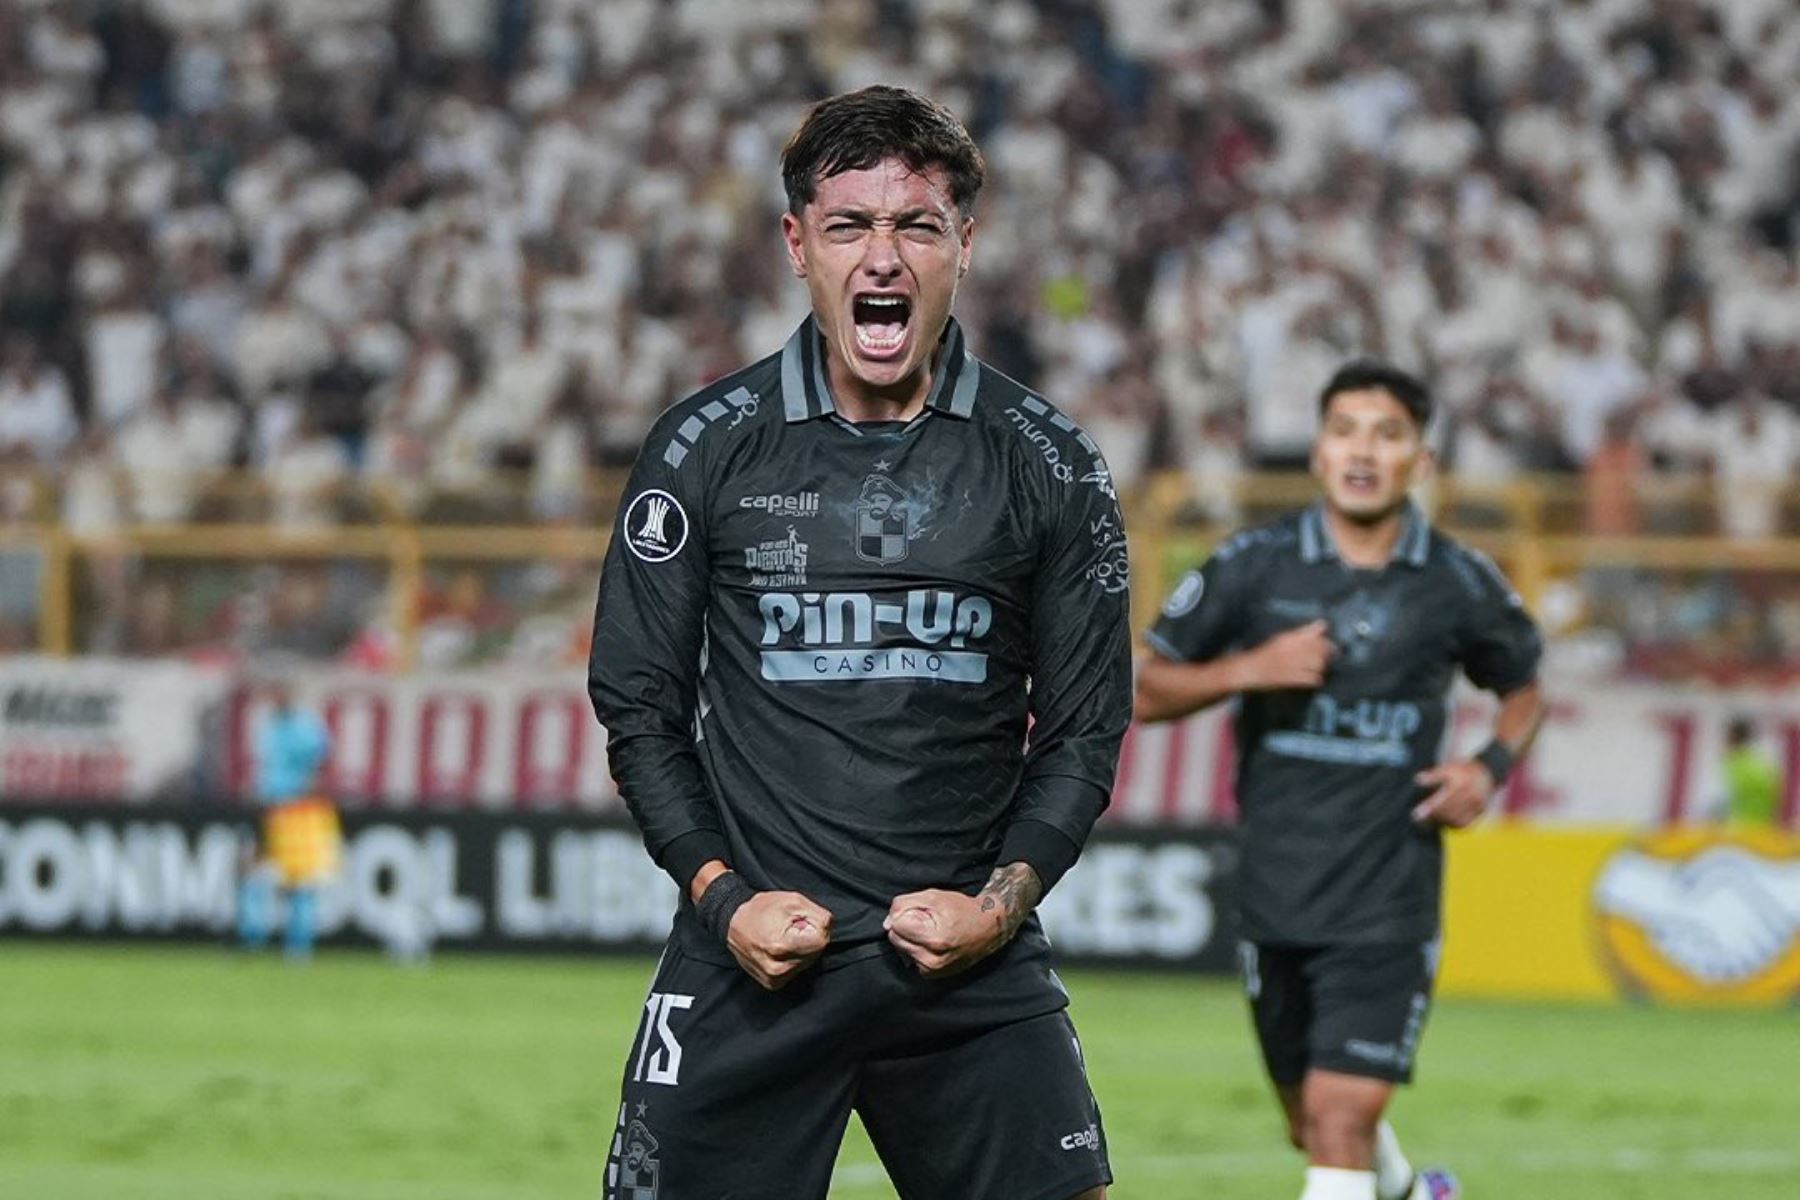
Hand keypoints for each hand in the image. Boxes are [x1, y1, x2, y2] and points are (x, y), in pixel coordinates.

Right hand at [725, 891, 831, 989]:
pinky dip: (793, 960)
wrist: (733, 922)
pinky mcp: (771, 984)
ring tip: (783, 939)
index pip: (820, 942)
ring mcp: (773, 979)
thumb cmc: (762, 909)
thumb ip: (818, 915)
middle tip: (791, 930)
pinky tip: (781, 950)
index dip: (815, 928)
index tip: (802, 923)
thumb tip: (828, 930)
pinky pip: (796, 972)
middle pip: (815, 954)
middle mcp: (776, 968)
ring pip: (807, 964)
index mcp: (780, 946)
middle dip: (808, 940)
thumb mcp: (794, 901)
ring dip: (801, 951)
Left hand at [885, 863, 1041, 979]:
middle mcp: (932, 960)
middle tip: (926, 921)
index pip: (896, 926)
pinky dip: (917, 949)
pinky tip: (932, 943)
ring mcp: (933, 971)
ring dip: (910, 939)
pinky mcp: (932, 976)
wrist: (988, 928)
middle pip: (895, 939)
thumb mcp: (932, 896)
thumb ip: (904, 904)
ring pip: (901, 949)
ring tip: (930, 932)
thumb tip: (887, 922)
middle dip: (906, 927)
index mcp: (934, 939)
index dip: (904, 914)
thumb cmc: (962, 910)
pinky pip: (911, 958)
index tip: (920, 912)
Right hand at [1247, 620, 1332, 689]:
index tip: (1328, 646)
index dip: (1325, 642)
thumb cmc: (1265, 653)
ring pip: (1318, 664)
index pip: (1314, 635)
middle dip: (1326, 655)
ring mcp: (1290, 664)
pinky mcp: (1290, 679)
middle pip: (1319, 651)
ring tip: (1317, 668)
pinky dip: (1316, 679)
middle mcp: (1290, 649)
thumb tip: (1323, 624)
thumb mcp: (1282, 638)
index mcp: (1288, 637)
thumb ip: (1303, 632)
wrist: (1248, 670)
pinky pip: (1312, 679)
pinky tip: (1313, 678)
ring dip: (1321, 667)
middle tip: (1325, 659)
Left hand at [1412, 760, 1495, 827]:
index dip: (1430, 807)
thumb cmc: (1461, 770)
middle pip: (1449, 811)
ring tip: (1428, 820)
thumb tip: (1418, 779)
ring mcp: (1477, 805)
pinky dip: (1452, 825)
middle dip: (1433, 816)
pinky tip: (1442, 822)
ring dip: (1441, 821)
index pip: (1443, 799)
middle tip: (1419, 819)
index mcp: (1462, 783)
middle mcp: (1471, 795)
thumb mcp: (1447, 768)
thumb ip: (1433, 775)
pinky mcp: (1480, 812)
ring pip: (1456, 819)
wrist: (1484, 773)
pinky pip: (1465, 823)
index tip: (1416, 814)